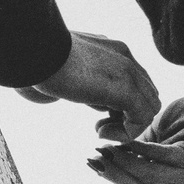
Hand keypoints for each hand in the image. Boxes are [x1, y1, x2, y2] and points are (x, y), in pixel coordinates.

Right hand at [19, 31, 161, 142]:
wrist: (35, 50)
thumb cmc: (39, 59)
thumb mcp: (67, 68)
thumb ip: (81, 77)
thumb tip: (74, 91)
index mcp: (114, 50)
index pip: (136, 83)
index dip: (121, 106)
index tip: (97, 117)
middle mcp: (126, 58)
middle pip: (147, 95)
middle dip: (127, 117)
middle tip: (99, 127)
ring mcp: (128, 71)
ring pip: (149, 108)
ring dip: (126, 127)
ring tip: (99, 130)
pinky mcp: (125, 88)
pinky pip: (142, 118)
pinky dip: (125, 133)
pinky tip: (99, 132)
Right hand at [89, 88, 183, 183]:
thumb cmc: (182, 125)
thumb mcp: (151, 139)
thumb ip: (129, 146)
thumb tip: (99, 142)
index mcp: (164, 182)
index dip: (110, 176)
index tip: (90, 163)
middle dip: (113, 172)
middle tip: (94, 157)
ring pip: (147, 174)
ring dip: (124, 162)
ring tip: (108, 149)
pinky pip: (162, 157)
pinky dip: (143, 150)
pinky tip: (128, 141)